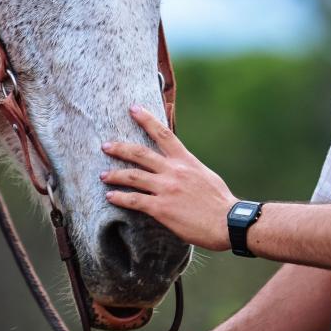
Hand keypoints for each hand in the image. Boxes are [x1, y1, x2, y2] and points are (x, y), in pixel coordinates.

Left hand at [100, 105, 234, 250]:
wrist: (227, 222)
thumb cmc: (219, 201)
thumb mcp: (205, 175)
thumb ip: (188, 168)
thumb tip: (179, 165)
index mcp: (185, 161)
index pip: (163, 134)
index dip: (147, 119)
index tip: (133, 109)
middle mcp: (173, 171)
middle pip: (140, 153)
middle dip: (120, 148)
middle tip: (105, 146)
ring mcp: (166, 189)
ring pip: (133, 176)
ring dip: (114, 174)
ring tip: (103, 175)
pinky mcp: (161, 208)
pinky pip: (134, 200)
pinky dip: (120, 197)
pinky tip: (111, 196)